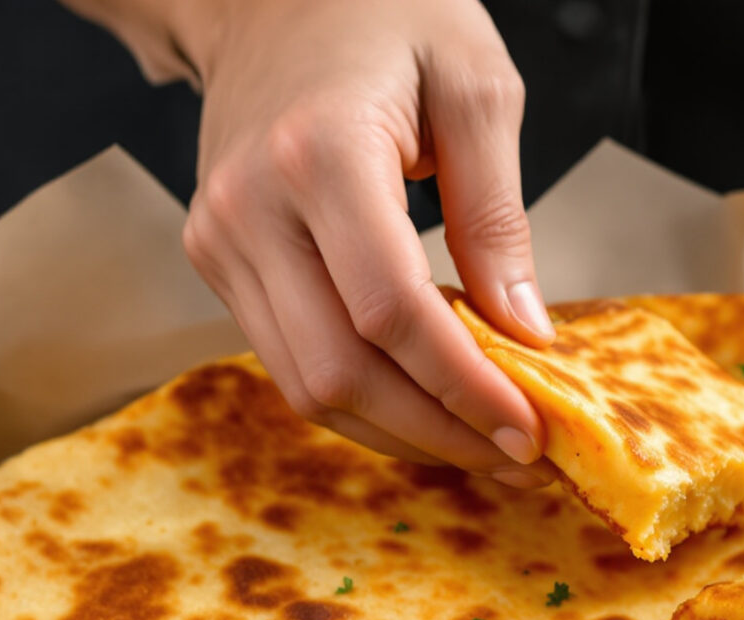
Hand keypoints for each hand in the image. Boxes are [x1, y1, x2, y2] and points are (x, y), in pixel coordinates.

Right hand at [177, 0, 556, 485]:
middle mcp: (251, 208)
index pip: (390, 313)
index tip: (528, 430)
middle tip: (513, 452)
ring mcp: (220, 240)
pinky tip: (423, 396)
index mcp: (319, 156)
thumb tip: (524, 332)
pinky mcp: (215, 258)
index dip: (464, 387)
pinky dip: (360, 395)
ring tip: (475, 438)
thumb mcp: (474, 84)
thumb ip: (497, 213)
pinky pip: (288, 359)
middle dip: (435, 431)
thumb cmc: (380, 11)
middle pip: (339, 371)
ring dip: (398, 430)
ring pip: (306, 385)